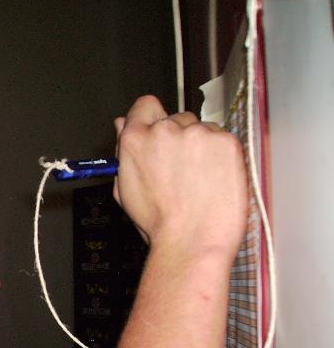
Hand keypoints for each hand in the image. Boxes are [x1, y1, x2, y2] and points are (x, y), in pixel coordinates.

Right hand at [112, 95, 247, 259]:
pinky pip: (223, 139)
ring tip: (199, 180)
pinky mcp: (225, 141)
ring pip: (202, 129)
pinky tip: (214, 180)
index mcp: (135, 140)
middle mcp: (165, 130)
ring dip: (202, 146)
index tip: (158, 127)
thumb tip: (122, 125)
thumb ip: (124, 153)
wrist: (192, 242)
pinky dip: (221, 156)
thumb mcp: (126, 189)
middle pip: (176, 119)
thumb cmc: (159, 225)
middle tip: (182, 169)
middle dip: (179, 138)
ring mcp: (197, 133)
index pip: (144, 106)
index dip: (151, 117)